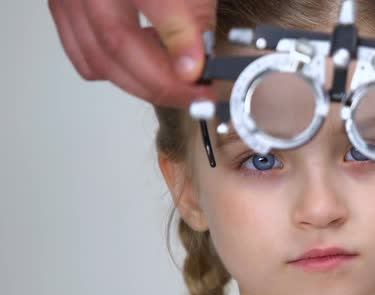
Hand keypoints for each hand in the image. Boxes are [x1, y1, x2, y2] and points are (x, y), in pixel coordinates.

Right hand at [48, 0, 216, 107]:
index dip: (179, 42)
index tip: (198, 72)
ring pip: (97, 60)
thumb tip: (202, 54)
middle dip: (162, 83)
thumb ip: (195, 9)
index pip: (154, 3)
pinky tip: (144, 64)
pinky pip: (84, 57)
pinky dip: (116, 72)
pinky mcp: (62, 9)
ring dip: (141, 84)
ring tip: (176, 85)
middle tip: (197, 95)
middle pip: (116, 43)